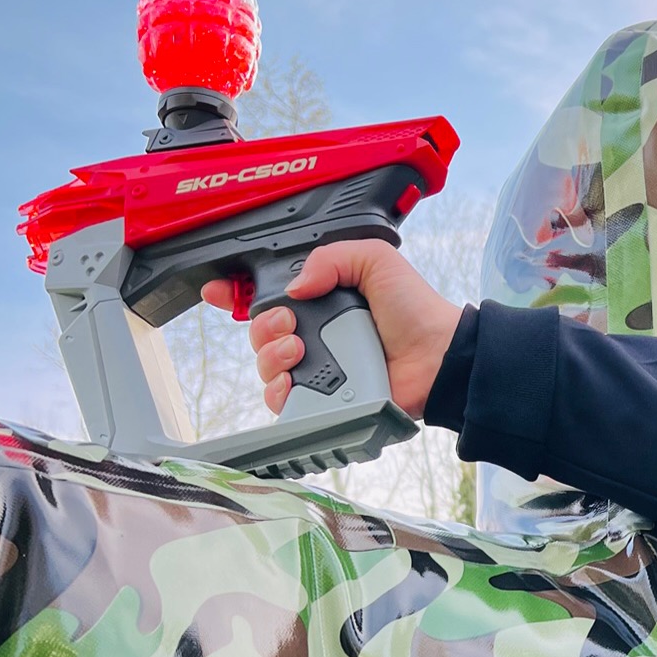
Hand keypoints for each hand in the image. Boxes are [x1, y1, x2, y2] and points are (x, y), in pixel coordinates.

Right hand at [202, 241, 460, 418]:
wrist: (437, 356)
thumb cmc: (414, 309)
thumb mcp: (374, 260)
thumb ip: (332, 257)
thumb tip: (295, 284)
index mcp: (322, 297)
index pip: (268, 293)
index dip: (236, 292)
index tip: (219, 291)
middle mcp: (315, 332)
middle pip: (259, 331)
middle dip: (262, 325)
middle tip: (291, 324)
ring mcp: (318, 367)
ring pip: (265, 364)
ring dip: (270, 355)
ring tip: (298, 350)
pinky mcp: (322, 399)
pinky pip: (281, 399)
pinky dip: (278, 390)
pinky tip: (293, 380)